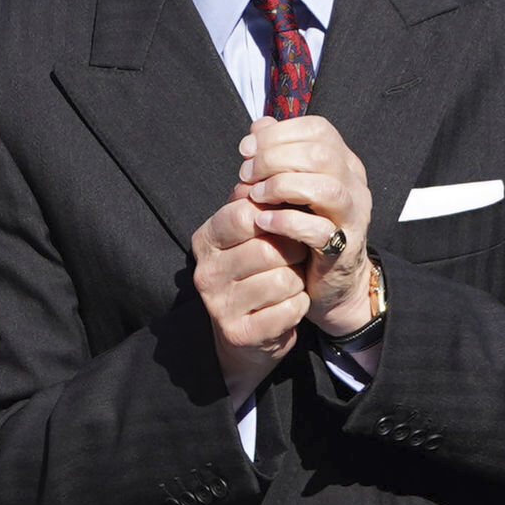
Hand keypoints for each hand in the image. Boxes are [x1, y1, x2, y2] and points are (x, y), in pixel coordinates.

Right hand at [192, 194, 306, 398]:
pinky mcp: (240, 334)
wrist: (248, 333)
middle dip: (292, 252)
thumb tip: (270, 171)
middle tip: (293, 258)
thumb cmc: (256, 271)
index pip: (246, 214)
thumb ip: (258, 203)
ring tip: (289, 283)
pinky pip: (290, 310)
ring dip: (297, 281)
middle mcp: (206, 272)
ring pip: (283, 280)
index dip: (277, 218)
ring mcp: (219, 306)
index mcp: (206, 240)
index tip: (285, 225)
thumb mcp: (251, 234)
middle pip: (268, 248)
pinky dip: (298, 306)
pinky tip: (288, 306)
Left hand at [238, 115, 376, 335]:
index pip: (319, 129)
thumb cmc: (305, 228)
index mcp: (343, 162)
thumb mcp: (289, 187)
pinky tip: (263, 221)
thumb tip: (258, 126)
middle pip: (321, 154)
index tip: (246, 150)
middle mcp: (354, 184)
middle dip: (274, 158)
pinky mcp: (344, 248)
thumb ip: (275, 155)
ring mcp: (353, 216)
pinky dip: (287, 222)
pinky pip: (319, 229)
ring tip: (255, 195)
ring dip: (283, 186)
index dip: (279, 134)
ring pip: (326, 188)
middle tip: (246, 174)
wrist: (332, 281)